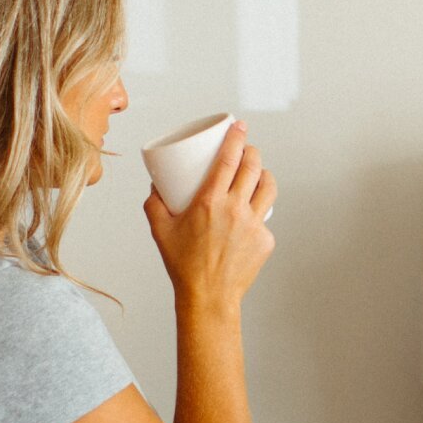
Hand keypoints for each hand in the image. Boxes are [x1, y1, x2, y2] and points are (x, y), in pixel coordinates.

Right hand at [144, 121, 276, 312]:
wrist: (208, 297)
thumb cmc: (183, 265)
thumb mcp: (160, 231)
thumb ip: (154, 204)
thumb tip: (156, 184)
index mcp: (210, 202)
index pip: (229, 159)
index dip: (236, 137)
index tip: (239, 125)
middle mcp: (236, 209)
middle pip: (254, 167)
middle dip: (252, 151)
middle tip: (247, 149)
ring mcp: (254, 225)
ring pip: (269, 188)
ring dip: (264, 175)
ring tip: (257, 173)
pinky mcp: (265, 240)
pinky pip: (265, 218)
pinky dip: (258, 211)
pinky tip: (252, 213)